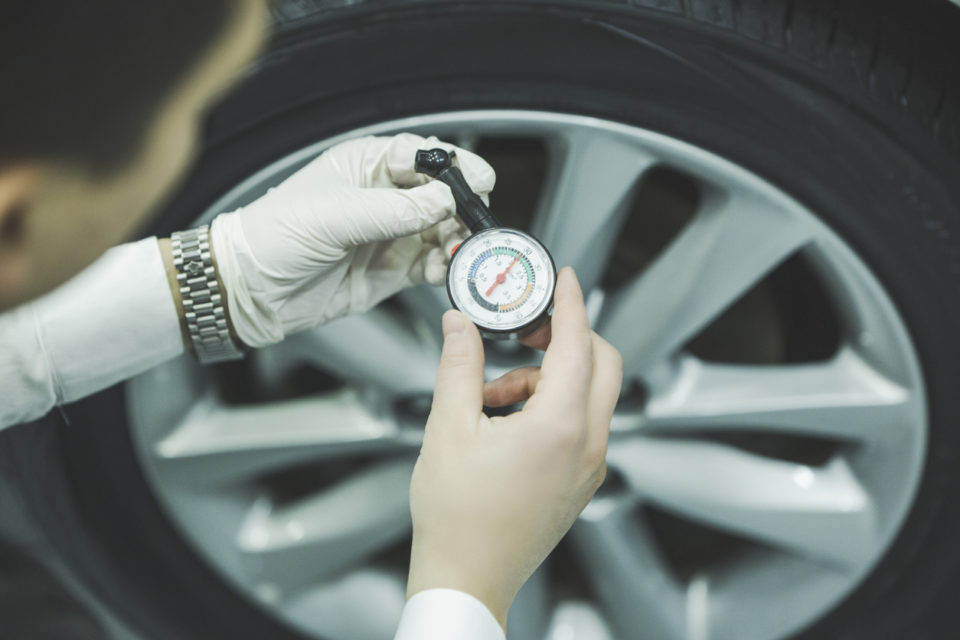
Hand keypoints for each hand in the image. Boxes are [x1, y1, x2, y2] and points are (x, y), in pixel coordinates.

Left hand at [208, 133, 494, 346]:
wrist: (251, 289)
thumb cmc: (276, 235)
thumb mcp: (338, 215)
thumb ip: (397, 210)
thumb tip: (445, 202)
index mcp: (367, 164)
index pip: (425, 157)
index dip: (457, 167)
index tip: (482, 181)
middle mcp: (383, 196)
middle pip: (442, 195)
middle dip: (462, 209)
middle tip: (471, 226)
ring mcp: (390, 233)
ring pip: (443, 231)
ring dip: (457, 241)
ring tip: (456, 253)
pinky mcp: (392, 268)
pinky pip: (432, 263)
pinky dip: (445, 267)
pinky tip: (443, 270)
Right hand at [406, 268, 622, 628]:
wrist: (467, 577)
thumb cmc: (458, 517)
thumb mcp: (449, 427)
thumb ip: (459, 365)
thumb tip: (461, 325)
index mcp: (559, 427)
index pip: (578, 344)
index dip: (570, 303)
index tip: (565, 278)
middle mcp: (587, 446)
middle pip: (602, 364)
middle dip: (568, 337)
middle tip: (527, 330)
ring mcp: (589, 467)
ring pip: (590, 394)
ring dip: (550, 377)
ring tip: (493, 392)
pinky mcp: (581, 480)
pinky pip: (581, 423)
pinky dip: (552, 406)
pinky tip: (505, 418)